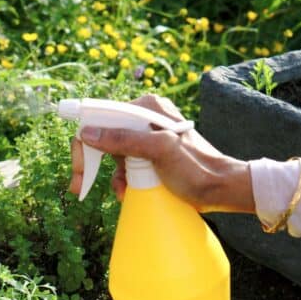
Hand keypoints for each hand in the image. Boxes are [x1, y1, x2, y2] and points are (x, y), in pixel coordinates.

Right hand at [69, 94, 254, 213]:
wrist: (221, 189)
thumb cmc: (196, 168)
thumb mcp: (159, 152)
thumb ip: (124, 140)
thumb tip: (88, 133)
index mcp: (146, 108)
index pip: (101, 119)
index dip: (85, 144)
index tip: (79, 172)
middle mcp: (144, 118)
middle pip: (104, 137)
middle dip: (94, 164)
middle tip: (80, 187)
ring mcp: (147, 137)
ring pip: (112, 155)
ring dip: (112, 176)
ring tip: (123, 192)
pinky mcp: (150, 154)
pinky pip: (124, 165)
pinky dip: (122, 179)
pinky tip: (128, 191)